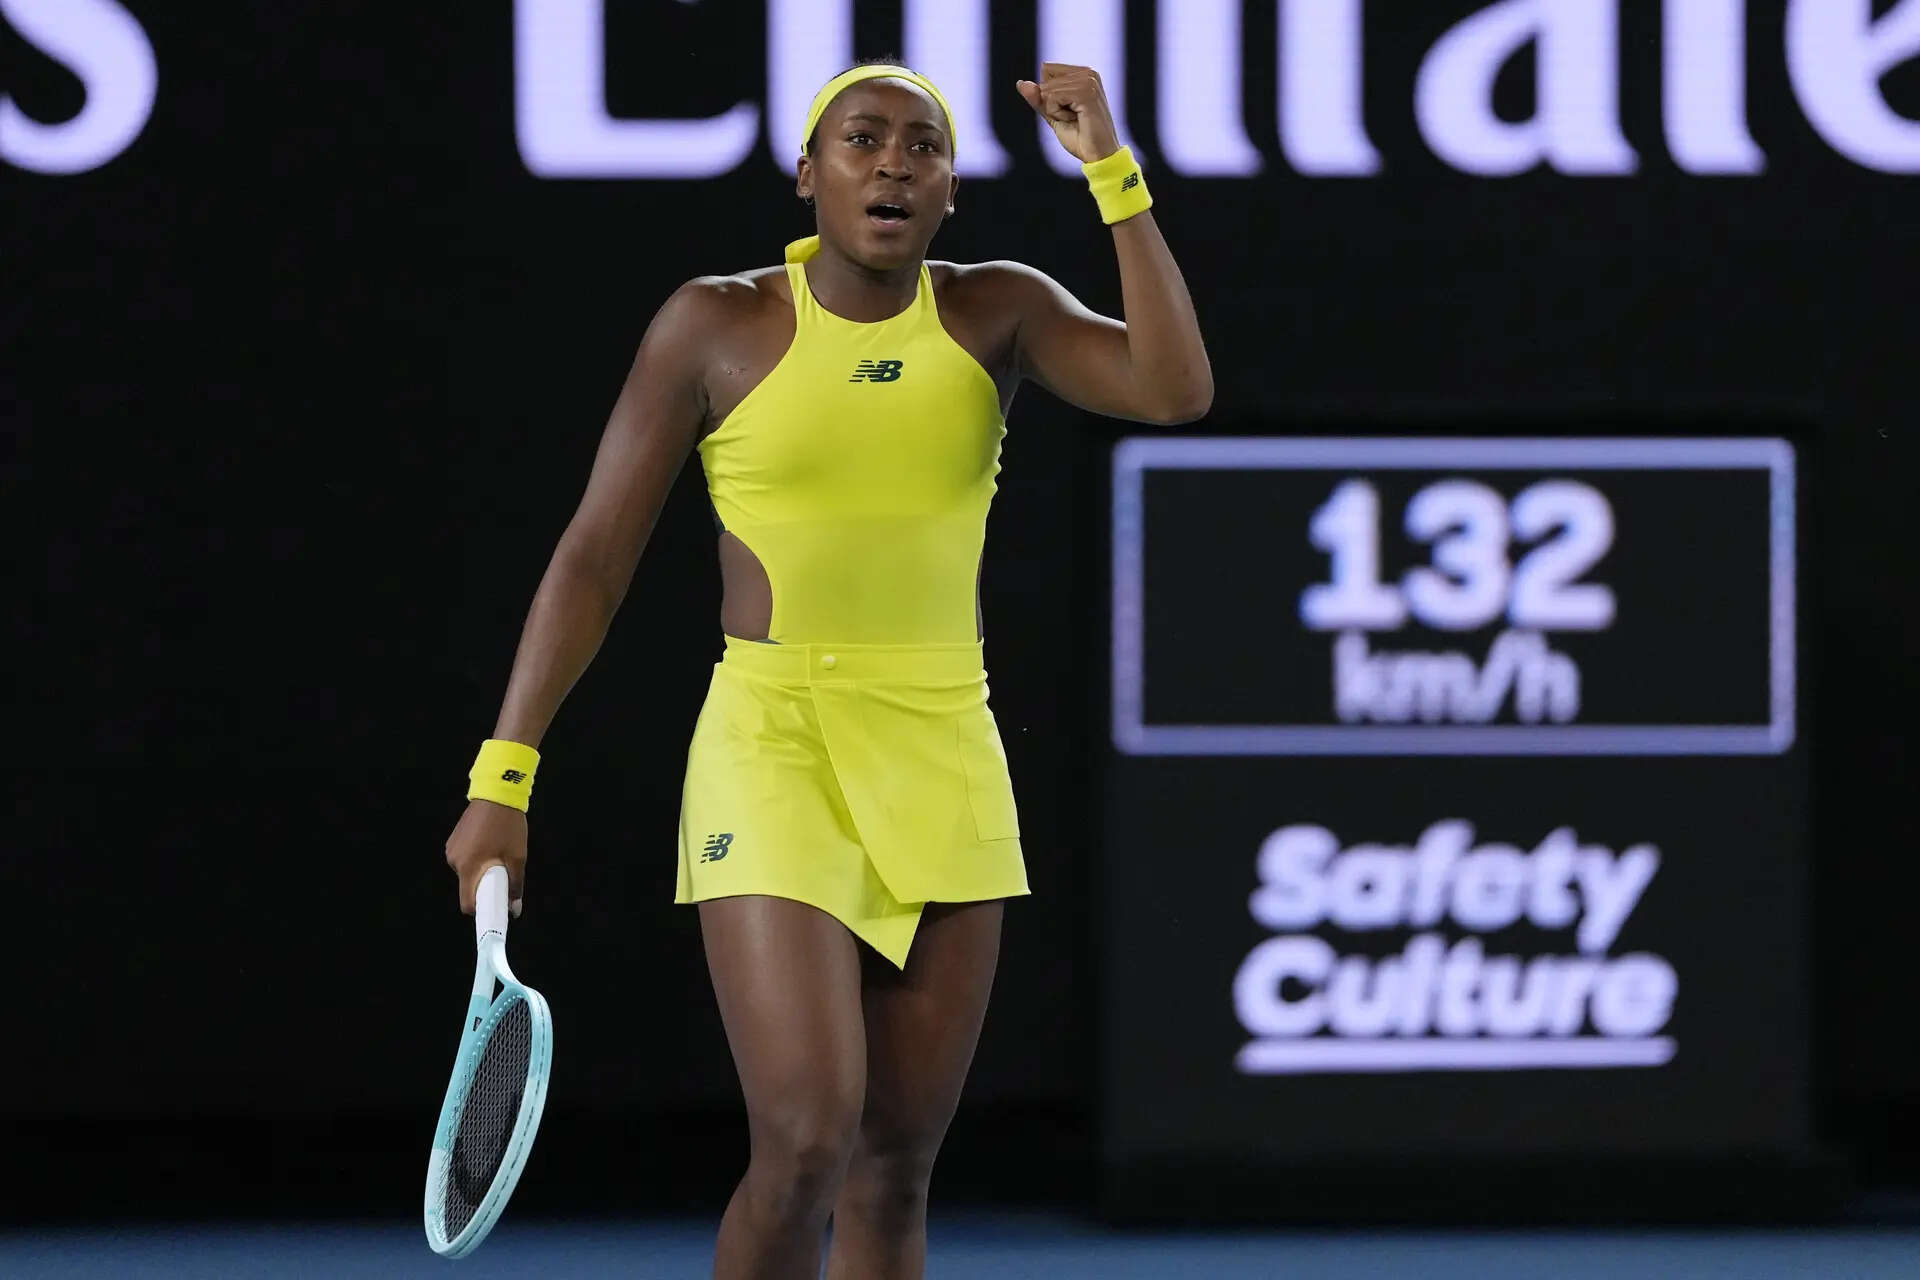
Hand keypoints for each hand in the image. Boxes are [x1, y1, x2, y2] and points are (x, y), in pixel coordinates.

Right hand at [445, 799, 527, 917]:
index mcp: (469, 867)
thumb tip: (515, 909)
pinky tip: (488, 846)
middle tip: (503, 875)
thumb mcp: (517, 857)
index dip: (480, 910)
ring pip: (466, 873)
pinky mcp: (453, 841)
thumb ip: (515, 885)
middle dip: (484, 886)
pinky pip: (464, 859)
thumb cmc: (508, 826)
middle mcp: (455, 861)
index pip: (467, 903)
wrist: (497, 793)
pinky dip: (475, 860)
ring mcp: (452, 850)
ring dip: (480, 871)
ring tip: (497, 855)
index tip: (494, 908)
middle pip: (468, 887)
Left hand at [1016, 63, 1121, 165]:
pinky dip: (1058, 114)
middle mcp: (1088, 73)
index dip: (1048, 95)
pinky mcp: (1086, 92)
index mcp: (1083, 74)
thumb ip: (1038, 98)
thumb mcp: (1053, 115)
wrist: (1099, 156)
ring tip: (1076, 119)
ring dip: (1055, 111)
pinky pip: (1052, 98)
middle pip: (1045, 80)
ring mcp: (1089, 81)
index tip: (1068, 110)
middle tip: (1073, 118)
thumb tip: (1020, 83)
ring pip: (1047, 90)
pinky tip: (1076, 119)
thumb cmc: (1080, 137)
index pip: (1047, 70)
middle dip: (1051, 104)